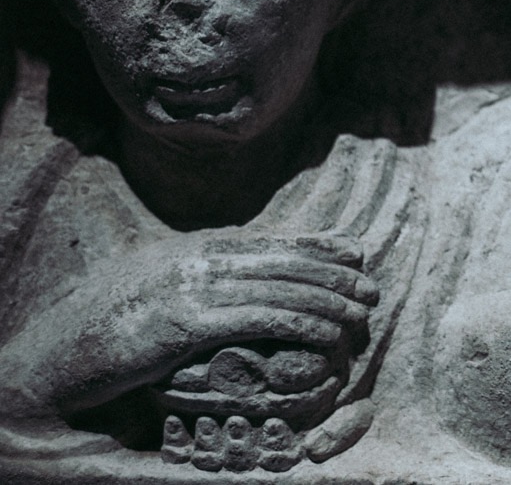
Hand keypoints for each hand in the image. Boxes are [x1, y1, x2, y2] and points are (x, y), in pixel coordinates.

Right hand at [0, 231, 375, 421]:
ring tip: (360, 317)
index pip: (274, 241)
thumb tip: (244, 286)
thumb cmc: (107, 327)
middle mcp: (199, 259)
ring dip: (331, 303)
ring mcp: (191, 288)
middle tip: (371, 292)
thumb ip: (203, 280)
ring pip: (283, 288)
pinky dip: (304, 324)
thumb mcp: (161, 289)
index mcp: (196, 249)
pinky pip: (261, 318)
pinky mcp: (185, 323)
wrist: (57, 352)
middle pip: (288, 261)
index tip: (357, 254)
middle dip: (337, 276)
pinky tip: (328, 336)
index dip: (321, 247)